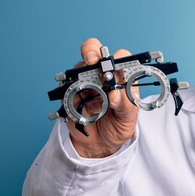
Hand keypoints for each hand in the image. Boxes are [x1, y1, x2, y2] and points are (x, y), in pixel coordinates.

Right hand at [68, 38, 138, 157]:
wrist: (99, 144)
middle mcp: (102, 75)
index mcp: (121, 77)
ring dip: (84, 81)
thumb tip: (115, 93)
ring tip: (95, 104)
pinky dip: (72, 95)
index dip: (117, 59)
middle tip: (92, 61)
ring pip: (78, 68)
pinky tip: (82, 109)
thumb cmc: (118, 126)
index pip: (121, 57)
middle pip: (93, 51)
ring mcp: (84, 81)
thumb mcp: (129, 119)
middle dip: (91, 52)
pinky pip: (66, 87)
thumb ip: (126, 105)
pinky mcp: (69, 92)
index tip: (115, 68)